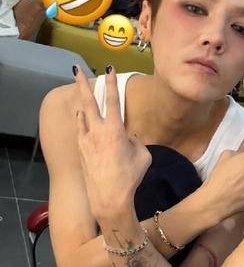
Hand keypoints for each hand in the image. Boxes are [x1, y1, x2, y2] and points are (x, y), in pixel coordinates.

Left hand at [74, 65, 151, 222]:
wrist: (109, 197)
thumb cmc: (130, 177)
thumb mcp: (143, 156)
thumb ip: (137, 142)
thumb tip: (130, 137)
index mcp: (114, 130)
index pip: (113, 100)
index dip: (111, 83)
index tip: (109, 69)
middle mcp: (97, 131)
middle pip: (88, 102)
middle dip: (82, 84)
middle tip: (76, 70)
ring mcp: (86, 141)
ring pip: (82, 116)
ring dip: (83, 104)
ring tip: (82, 96)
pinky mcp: (81, 151)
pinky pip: (81, 130)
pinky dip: (82, 122)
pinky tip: (82, 119)